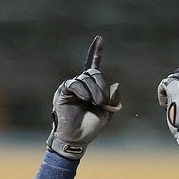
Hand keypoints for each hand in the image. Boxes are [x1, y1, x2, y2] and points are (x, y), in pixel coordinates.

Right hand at [47, 36, 121, 158]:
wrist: (78, 139)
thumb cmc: (90, 127)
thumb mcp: (107, 113)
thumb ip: (113, 99)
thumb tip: (116, 84)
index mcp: (91, 88)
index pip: (92, 66)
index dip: (95, 53)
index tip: (99, 39)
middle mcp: (80, 85)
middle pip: (93, 73)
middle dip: (101, 86)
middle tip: (102, 102)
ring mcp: (71, 88)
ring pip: (85, 79)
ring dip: (94, 91)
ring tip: (95, 104)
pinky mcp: (63, 92)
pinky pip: (74, 84)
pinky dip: (82, 90)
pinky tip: (86, 99)